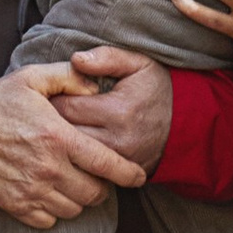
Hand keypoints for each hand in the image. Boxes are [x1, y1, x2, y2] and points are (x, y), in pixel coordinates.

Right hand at [0, 65, 150, 229]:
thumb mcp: (31, 78)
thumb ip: (68, 78)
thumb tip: (95, 86)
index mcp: (59, 138)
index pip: (107, 164)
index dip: (129, 173)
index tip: (138, 176)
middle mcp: (50, 169)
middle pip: (95, 193)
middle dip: (102, 186)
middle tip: (96, 175)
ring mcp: (33, 190)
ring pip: (74, 209)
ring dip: (79, 199)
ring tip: (71, 183)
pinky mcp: (17, 206)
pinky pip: (50, 220)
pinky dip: (55, 211)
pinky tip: (49, 194)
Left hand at [53, 48, 172, 173]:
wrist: (188, 124)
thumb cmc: (156, 89)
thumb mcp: (138, 63)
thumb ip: (107, 57)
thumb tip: (76, 59)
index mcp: (119, 110)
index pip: (66, 107)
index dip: (53, 98)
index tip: (50, 93)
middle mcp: (118, 140)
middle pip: (64, 134)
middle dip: (50, 122)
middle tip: (44, 112)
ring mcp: (118, 161)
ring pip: (71, 155)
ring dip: (60, 141)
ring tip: (55, 127)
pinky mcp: (120, 175)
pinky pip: (85, 170)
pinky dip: (75, 158)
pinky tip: (72, 145)